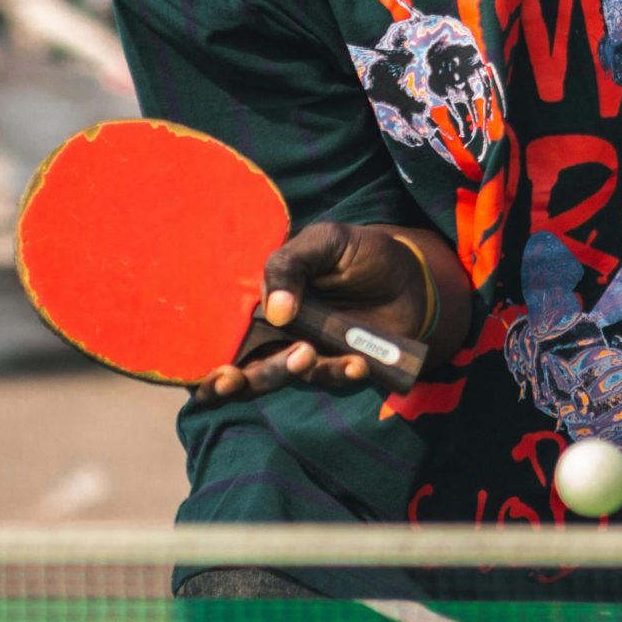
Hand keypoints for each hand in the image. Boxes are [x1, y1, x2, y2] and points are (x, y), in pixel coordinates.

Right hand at [192, 223, 427, 403]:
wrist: (408, 273)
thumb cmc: (357, 252)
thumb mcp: (324, 242)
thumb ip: (290, 265)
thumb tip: (276, 312)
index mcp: (262, 301)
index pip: (224, 335)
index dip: (212, 367)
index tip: (222, 376)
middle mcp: (276, 332)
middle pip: (246, 369)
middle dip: (244, 378)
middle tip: (242, 377)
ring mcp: (306, 352)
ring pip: (282, 378)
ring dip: (288, 372)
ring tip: (309, 353)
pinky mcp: (338, 365)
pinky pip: (330, 379)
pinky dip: (339, 374)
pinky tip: (356, 363)